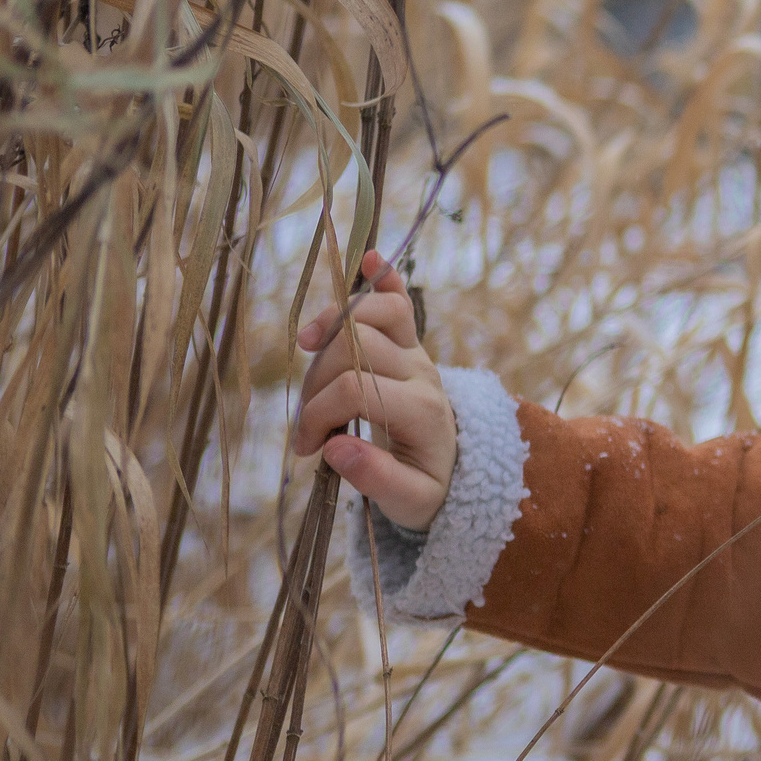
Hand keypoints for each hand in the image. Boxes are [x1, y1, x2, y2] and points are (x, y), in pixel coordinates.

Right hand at [292, 249, 455, 532]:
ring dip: (327, 335)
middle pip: (352, 348)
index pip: (354, 389)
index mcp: (423, 410)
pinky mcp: (408, 343)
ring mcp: (416, 353)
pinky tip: (372, 257)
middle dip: (316, 383)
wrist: (455, 470)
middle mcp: (422, 373)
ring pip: (365, 317)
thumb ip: (376, 479)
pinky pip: (399, 300)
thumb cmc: (427, 487)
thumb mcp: (410, 503)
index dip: (317, 413)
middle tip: (309, 426)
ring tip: (308, 364)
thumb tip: (335, 448)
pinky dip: (384, 277)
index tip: (306, 447)